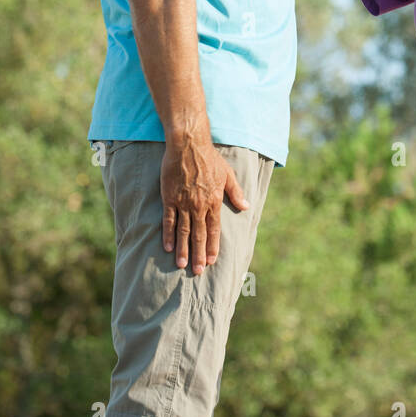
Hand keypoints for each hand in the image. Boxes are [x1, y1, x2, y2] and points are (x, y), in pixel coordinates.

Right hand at [160, 141, 249, 273]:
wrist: (189, 145)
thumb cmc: (209, 158)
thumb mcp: (228, 174)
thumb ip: (236, 193)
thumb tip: (246, 206)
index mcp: (214, 201)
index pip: (214, 229)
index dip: (213, 246)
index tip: (212, 261)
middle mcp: (199, 205)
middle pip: (199, 234)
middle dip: (199, 254)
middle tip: (198, 271)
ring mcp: (184, 203)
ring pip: (184, 231)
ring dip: (184, 249)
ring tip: (182, 265)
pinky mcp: (170, 198)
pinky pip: (169, 220)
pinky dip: (169, 234)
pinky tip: (168, 247)